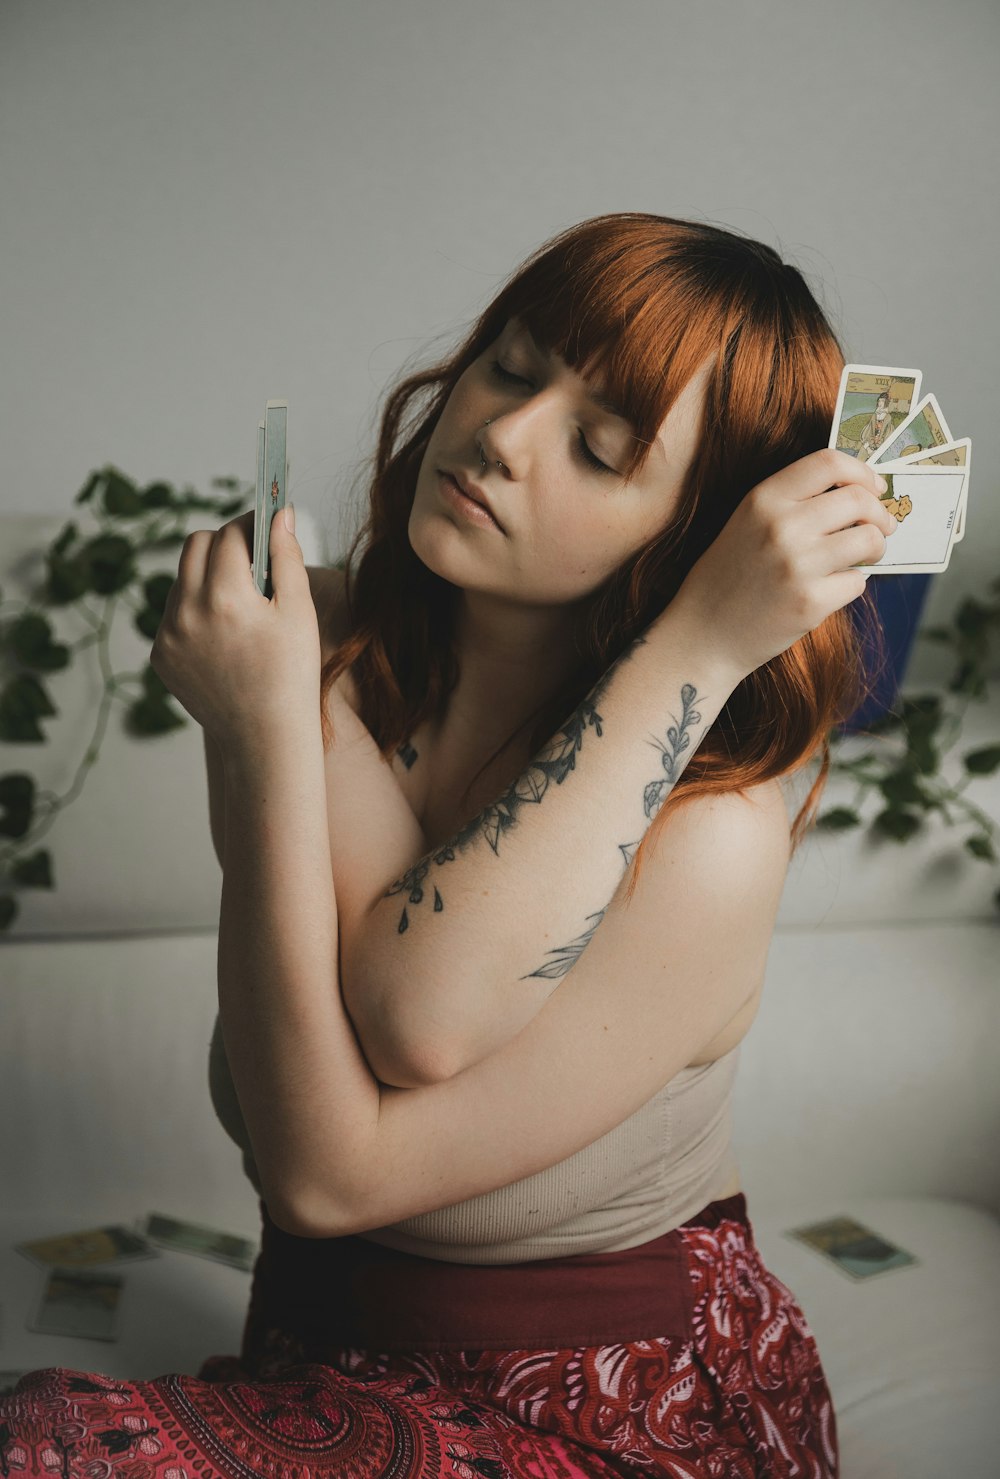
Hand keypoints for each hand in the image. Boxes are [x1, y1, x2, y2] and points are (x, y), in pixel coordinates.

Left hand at [150, 507, 320, 753]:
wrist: (265, 737)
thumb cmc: (292, 675)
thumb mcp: (298, 611)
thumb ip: (286, 556)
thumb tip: (280, 515)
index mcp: (225, 596)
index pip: (230, 534)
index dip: (251, 524)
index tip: (267, 527)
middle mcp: (187, 611)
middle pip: (196, 545)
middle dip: (224, 544)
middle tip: (252, 560)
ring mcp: (168, 635)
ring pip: (181, 579)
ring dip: (207, 577)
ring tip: (240, 604)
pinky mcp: (160, 655)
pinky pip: (173, 614)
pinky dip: (195, 611)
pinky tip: (224, 635)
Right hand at [674, 448, 897, 678]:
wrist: (702, 635)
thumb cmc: (728, 577)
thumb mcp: (746, 522)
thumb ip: (792, 501)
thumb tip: (858, 491)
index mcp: (763, 499)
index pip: (830, 463)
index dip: (862, 472)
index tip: (873, 488)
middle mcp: (782, 526)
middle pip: (859, 500)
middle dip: (880, 514)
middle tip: (881, 527)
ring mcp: (797, 566)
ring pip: (869, 540)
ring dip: (874, 548)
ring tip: (861, 558)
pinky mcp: (810, 603)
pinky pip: (857, 582)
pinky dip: (851, 585)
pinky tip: (828, 590)